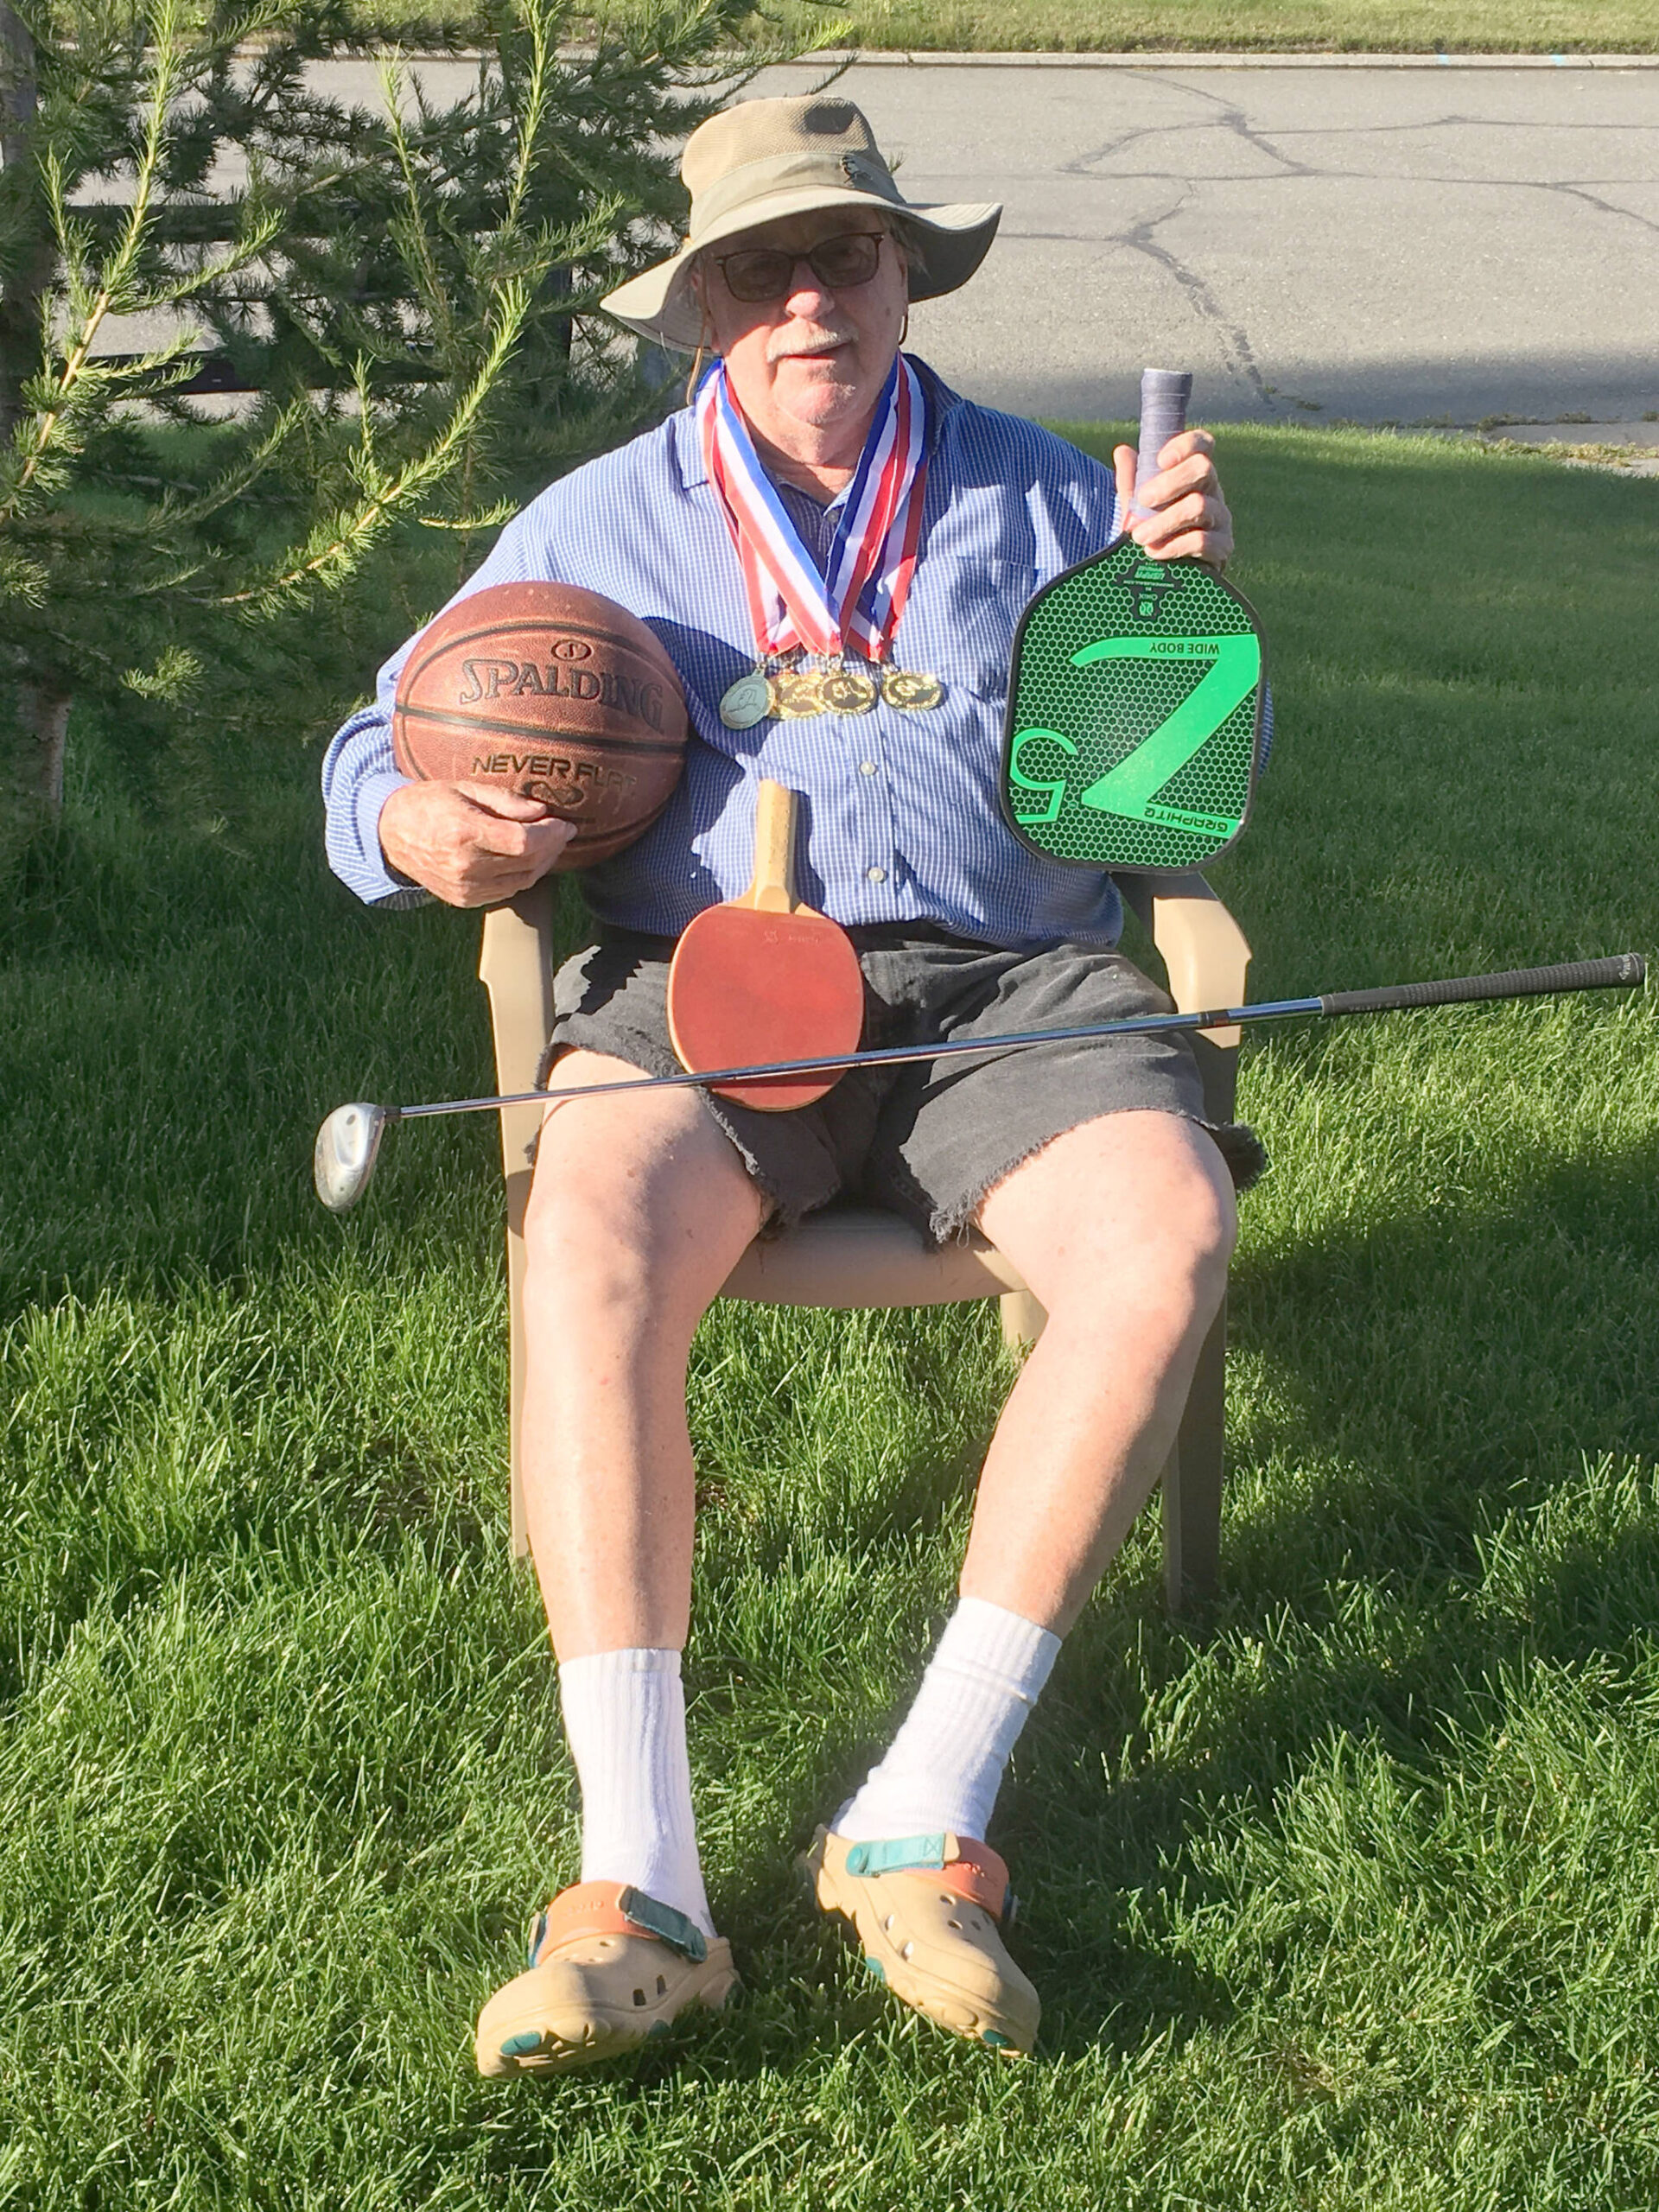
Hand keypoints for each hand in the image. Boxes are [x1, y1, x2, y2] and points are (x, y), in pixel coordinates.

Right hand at [378, 778, 574, 907]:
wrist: (391, 833)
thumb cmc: (429, 803)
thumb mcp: (465, 788)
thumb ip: (506, 800)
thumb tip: (542, 811)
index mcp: (464, 832)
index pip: (523, 841)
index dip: (550, 834)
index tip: (565, 824)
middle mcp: (464, 866)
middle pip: (527, 862)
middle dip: (552, 846)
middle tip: (562, 831)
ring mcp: (464, 887)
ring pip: (523, 881)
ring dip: (542, 863)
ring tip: (549, 844)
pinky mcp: (464, 900)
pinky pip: (507, 890)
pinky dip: (523, 875)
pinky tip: (527, 859)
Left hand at [1112, 428, 1235, 568]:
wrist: (1164, 578)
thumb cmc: (1153, 533)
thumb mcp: (1137, 508)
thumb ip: (1131, 481)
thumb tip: (1122, 451)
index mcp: (1194, 476)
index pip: (1203, 445)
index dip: (1186, 445)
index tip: (1160, 460)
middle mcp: (1213, 492)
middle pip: (1203, 469)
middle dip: (1169, 483)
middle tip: (1143, 500)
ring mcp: (1221, 519)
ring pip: (1198, 506)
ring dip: (1163, 521)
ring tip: (1139, 537)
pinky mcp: (1222, 547)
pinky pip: (1202, 540)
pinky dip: (1174, 546)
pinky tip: (1155, 553)